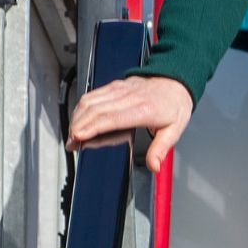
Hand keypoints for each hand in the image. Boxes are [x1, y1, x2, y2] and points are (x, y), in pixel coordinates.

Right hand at [67, 75, 192, 174]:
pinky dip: (81, 107)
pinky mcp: (115, 86)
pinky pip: (93, 94)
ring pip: (91, 100)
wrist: (176, 82)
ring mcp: (121, 90)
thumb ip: (161, 149)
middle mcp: (129, 98)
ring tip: (72, 134)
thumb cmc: (174, 105)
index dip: (92, 127)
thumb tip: (154, 166)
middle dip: (78, 126)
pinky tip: (78, 118)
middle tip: (71, 142)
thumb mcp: (174, 130)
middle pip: (96, 110)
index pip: (112, 118)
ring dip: (77, 117)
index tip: (79, 137)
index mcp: (144, 110)